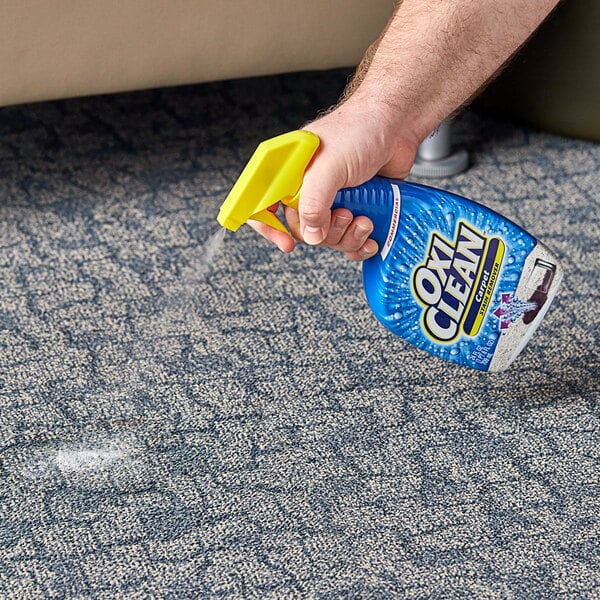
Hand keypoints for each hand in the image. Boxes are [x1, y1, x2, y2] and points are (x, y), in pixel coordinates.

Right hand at [249, 93, 420, 259]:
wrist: (398, 125)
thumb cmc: (360, 130)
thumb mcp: (330, 167)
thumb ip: (313, 204)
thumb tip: (311, 235)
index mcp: (291, 174)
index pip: (264, 206)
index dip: (269, 228)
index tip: (286, 243)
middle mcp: (309, 189)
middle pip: (302, 230)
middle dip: (326, 233)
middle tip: (344, 214)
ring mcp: (333, 201)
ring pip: (329, 239)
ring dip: (348, 237)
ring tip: (364, 218)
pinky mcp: (355, 209)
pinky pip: (350, 241)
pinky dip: (360, 244)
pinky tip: (371, 236)